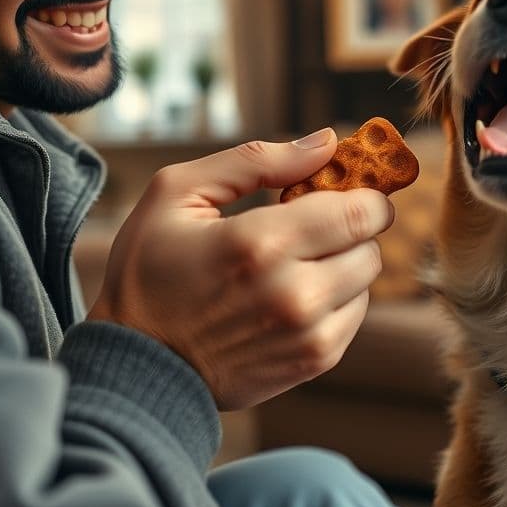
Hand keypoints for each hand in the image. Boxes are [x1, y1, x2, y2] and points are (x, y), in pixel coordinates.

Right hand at [86, 132, 393, 409]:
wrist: (135, 364)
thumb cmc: (148, 271)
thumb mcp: (178, 194)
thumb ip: (257, 161)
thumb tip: (327, 142)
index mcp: (261, 243)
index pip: (362, 212)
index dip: (363, 195)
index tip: (342, 190)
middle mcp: (294, 293)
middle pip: (370, 246)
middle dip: (348, 229)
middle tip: (309, 227)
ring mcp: (307, 334)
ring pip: (366, 281)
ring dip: (342, 264)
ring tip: (292, 264)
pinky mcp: (313, 362)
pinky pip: (354, 316)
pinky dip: (334, 300)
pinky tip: (290, 297)